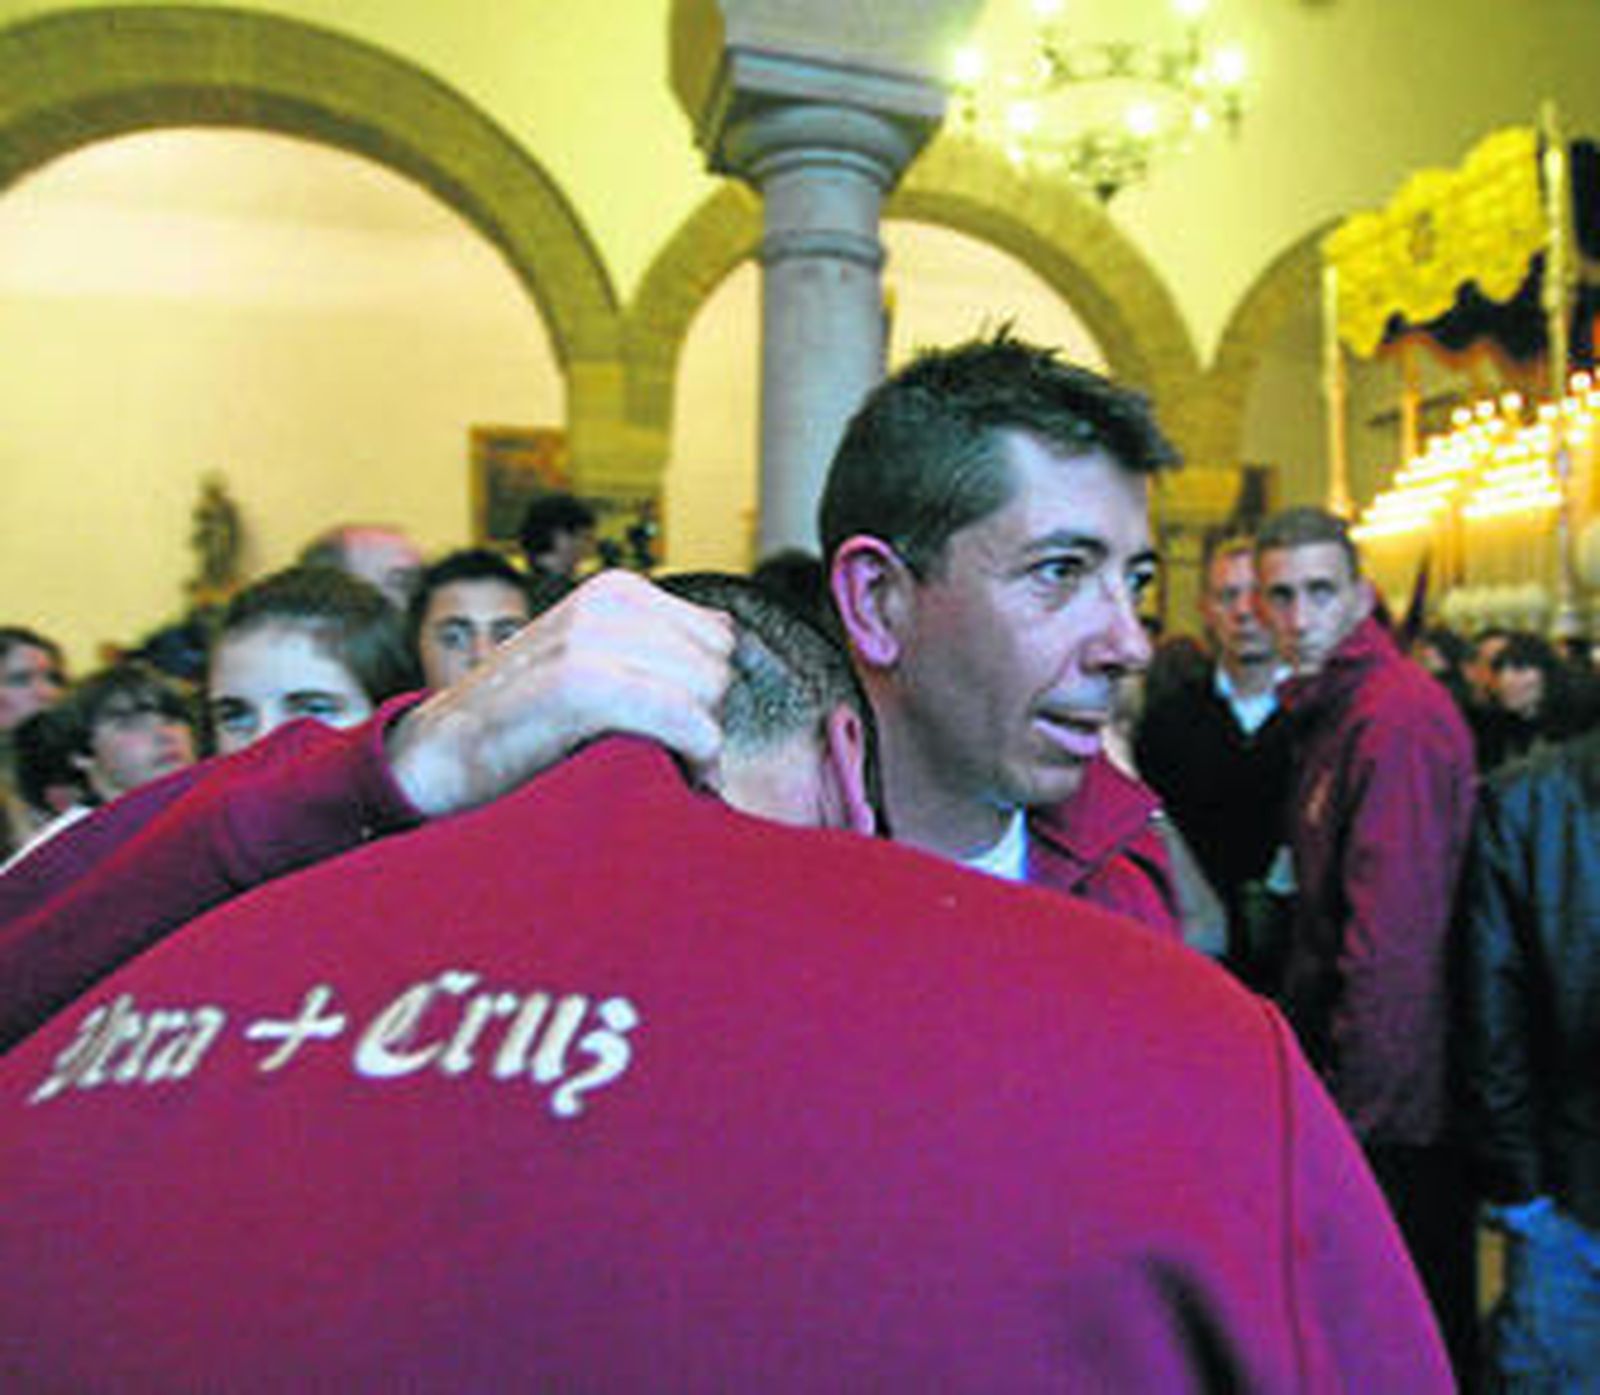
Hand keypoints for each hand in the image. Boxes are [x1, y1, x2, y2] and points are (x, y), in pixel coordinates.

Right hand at [387, 571, 734, 816]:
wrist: (439, 753)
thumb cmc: (524, 720)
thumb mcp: (593, 663)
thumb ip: (656, 644)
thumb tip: (727, 630)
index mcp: (615, 591)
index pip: (718, 638)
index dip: (707, 693)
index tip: (681, 731)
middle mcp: (604, 602)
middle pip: (715, 666)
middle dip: (705, 718)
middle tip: (675, 759)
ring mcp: (587, 637)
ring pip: (702, 689)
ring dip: (698, 742)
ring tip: (669, 769)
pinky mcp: (576, 682)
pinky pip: (674, 712)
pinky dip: (689, 750)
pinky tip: (679, 775)